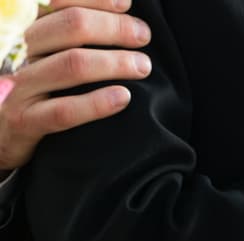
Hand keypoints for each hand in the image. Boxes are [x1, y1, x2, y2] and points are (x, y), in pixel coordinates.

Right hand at [0, 0, 151, 173]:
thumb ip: (74, 39)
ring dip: (114, 62)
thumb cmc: (40, 95)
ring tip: (143, 66)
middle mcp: (23, 54)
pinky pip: (64, 111)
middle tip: (143, 36)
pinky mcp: (25, 121)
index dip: (96, 0)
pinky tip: (124, 97)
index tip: (126, 5)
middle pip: (72, 27)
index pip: (61, 4)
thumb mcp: (50, 60)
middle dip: (114, 28)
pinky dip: (97, 103)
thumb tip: (122, 13)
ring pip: (71, 64)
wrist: (1, 137)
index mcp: (31, 35)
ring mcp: (22, 87)